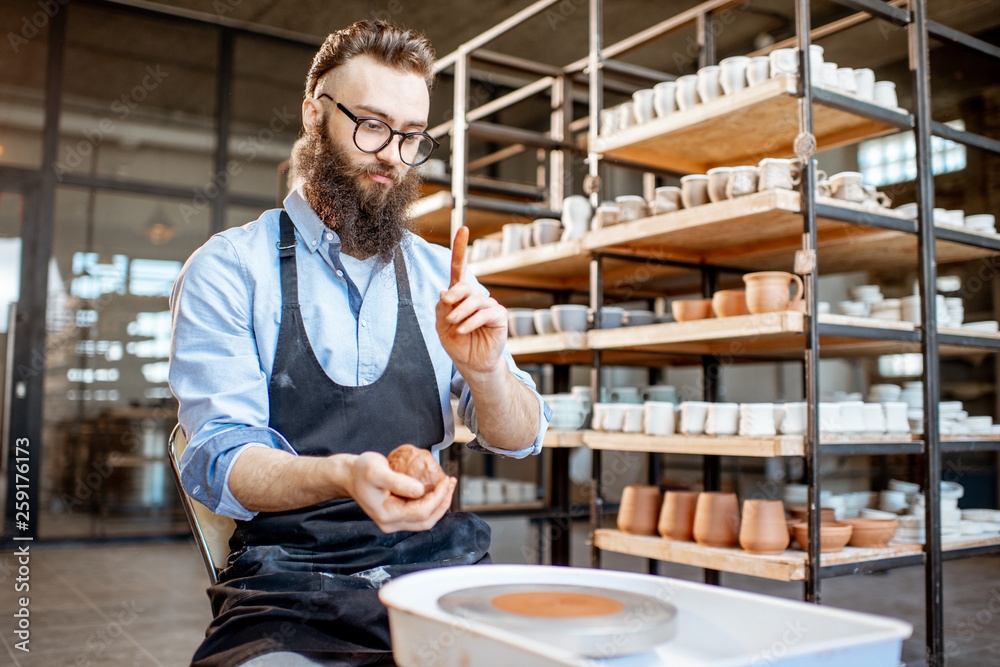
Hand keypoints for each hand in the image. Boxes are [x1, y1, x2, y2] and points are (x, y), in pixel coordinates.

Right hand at [347, 451, 455, 532]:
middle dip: (443, 502)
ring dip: (439, 504)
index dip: (438, 497)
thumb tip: (420, 491)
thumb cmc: (361, 470)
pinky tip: (436, 488)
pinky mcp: (396, 515)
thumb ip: (398, 481)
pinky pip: (419, 514)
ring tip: (447, 485)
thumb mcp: (377, 471)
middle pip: (427, 521)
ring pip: (425, 520)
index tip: (446, 480)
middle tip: (451, 482)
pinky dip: (431, 503)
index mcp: (388, 516)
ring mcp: (394, 522)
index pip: (422, 512)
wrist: (348, 475)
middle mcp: (391, 524)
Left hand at [436, 226, 506, 377]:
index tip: (463, 229)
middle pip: (465, 285)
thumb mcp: (441, 324)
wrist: (471, 363)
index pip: (460, 267)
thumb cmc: (456, 342)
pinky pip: (486, 313)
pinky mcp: (499, 317)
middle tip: (448, 308)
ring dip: (461, 313)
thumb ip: (442, 308)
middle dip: (455, 296)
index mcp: (460, 295)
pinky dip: (472, 321)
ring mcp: (489, 305)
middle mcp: (476, 297)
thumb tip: (446, 291)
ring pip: (475, 300)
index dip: (461, 248)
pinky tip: (464, 330)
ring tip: (455, 326)